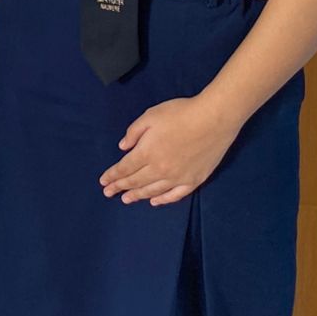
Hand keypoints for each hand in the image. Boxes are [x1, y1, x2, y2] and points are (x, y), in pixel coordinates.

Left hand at [99, 95, 238, 205]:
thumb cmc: (179, 113)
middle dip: (120, 187)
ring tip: (126, 199)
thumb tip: (122, 147)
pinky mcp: (194, 180)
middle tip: (109, 193)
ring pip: (153, 191)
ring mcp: (178, 177)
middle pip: (136, 181)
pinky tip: (154, 201)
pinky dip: (163, 200)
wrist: (213, 120)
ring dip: (138, 195)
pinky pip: (175, 195)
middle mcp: (160, 169)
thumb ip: (134, 133)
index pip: (125, 168)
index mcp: (147, 152)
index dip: (113, 176)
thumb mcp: (150, 116)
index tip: (103, 182)